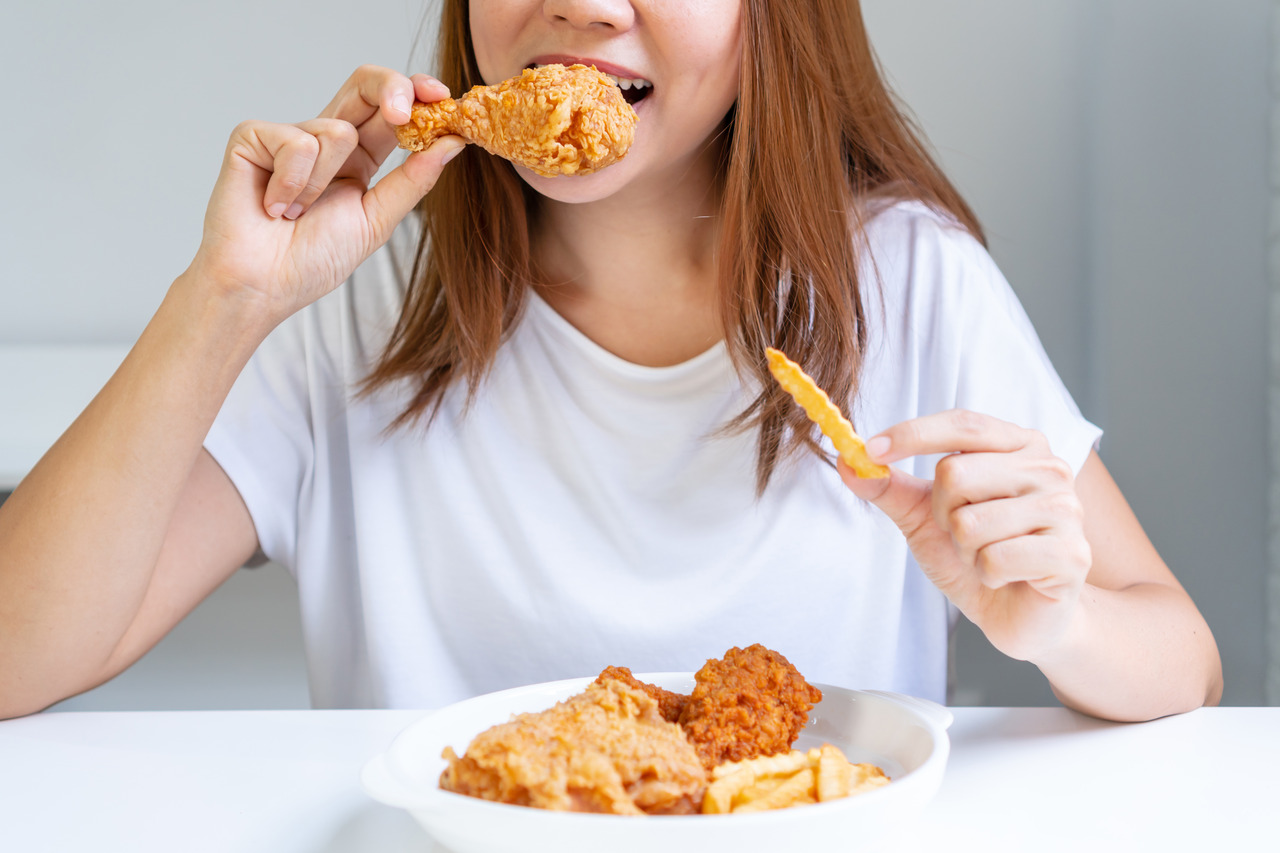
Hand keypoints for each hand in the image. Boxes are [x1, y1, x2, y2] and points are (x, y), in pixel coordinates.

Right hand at [185, 66, 464, 327]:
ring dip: (323, 183)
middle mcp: (325, 141)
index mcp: (359, 159)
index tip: (442, 98)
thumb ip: (413, 180)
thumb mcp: (376, 220)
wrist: (262, 287)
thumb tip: (452, 143)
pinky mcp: (252, 137)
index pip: (390, 112)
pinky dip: (291, 184)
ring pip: (336, 130)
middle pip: (363, 85)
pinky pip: (295, 143)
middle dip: (392, 89)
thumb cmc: (311, 261)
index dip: (416, 95)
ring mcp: (288, 135)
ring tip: (298, 213)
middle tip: (403, 115)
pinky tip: (274, 206)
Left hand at [839, 410, 1091, 662]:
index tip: (871, 450)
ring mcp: (1066, 510)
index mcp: (1018, 445)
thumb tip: (847, 460)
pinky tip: (1007, 577)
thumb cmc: (978, 556)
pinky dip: (987, 575)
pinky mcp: (1071, 555)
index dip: (914, 434)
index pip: (963, 424)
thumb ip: (890, 487)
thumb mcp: (925, 517)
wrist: (1021, 614)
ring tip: (988, 557)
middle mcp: (1049, 467)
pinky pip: (995, 560)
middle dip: (943, 514)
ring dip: (966, 551)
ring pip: (971, 523)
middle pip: (957, 474)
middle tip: (964, 534)